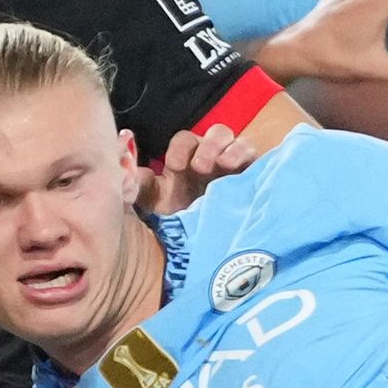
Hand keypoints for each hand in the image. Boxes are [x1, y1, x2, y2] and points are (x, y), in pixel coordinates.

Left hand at [139, 121, 257, 214]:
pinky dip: (248, 156)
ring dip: (230, 150)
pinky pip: (256, 157)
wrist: (206, 251)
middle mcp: (214, 159)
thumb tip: (130, 170)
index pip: (185, 142)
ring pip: (238, 142)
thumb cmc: (179, 224)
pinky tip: (242, 169)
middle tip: (201, 166)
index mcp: (188, 162)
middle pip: (216, 135)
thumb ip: (141, 188)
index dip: (180, 149)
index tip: (175, 166)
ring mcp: (236, 166)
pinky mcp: (255, 176)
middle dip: (208, 146)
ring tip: (224, 165)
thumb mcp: (156, 206)